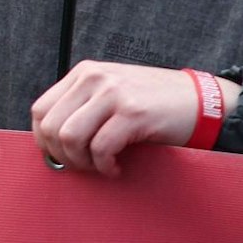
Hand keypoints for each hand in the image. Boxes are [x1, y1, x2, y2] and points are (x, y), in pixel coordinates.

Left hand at [31, 60, 239, 176]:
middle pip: (51, 125)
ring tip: (101, 167)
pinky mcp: (133, 113)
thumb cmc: (154, 104)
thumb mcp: (112, 94)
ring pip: (70, 137)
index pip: (41, 110)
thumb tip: (52, 140)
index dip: (44, 140)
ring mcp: (113, 93)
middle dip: (62, 155)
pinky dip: (105, 166)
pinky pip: (101, 148)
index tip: (59, 157)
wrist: (201, 101)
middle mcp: (94, 78)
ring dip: (83, 162)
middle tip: (82, 167)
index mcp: (84, 73)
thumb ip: (84, 106)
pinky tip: (116, 168)